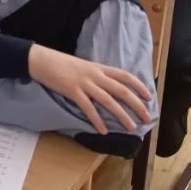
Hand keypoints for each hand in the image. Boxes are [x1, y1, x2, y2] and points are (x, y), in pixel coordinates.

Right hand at [28, 44, 151, 133]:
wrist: (41, 59)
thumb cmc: (60, 63)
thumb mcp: (82, 66)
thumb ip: (95, 75)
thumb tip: (107, 87)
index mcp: (98, 67)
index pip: (124, 75)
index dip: (139, 85)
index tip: (149, 96)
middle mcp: (94, 74)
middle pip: (121, 90)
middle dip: (136, 104)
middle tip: (147, 117)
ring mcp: (84, 83)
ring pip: (108, 100)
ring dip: (121, 115)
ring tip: (131, 127)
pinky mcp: (72, 91)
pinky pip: (88, 107)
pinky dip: (97, 120)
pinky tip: (103, 130)